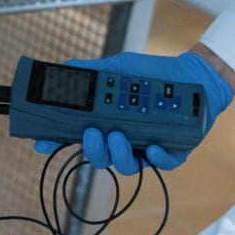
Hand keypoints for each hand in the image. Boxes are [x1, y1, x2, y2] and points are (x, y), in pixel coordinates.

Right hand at [33, 49, 234, 174]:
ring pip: (127, 167)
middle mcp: (123, 140)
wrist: (192, 76)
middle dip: (93, 149)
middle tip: (93, 133)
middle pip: (99, 158)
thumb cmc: (153, 75)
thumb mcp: (119, 68)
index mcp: (107, 123)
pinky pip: (161, 165)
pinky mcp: (172, 154)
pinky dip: (156, 158)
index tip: (43, 143)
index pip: (77, 137)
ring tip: (119, 135)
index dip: (57, 142)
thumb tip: (64, 68)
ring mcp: (146, 150)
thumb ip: (93, 71)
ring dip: (119, 154)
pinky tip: (153, 147)